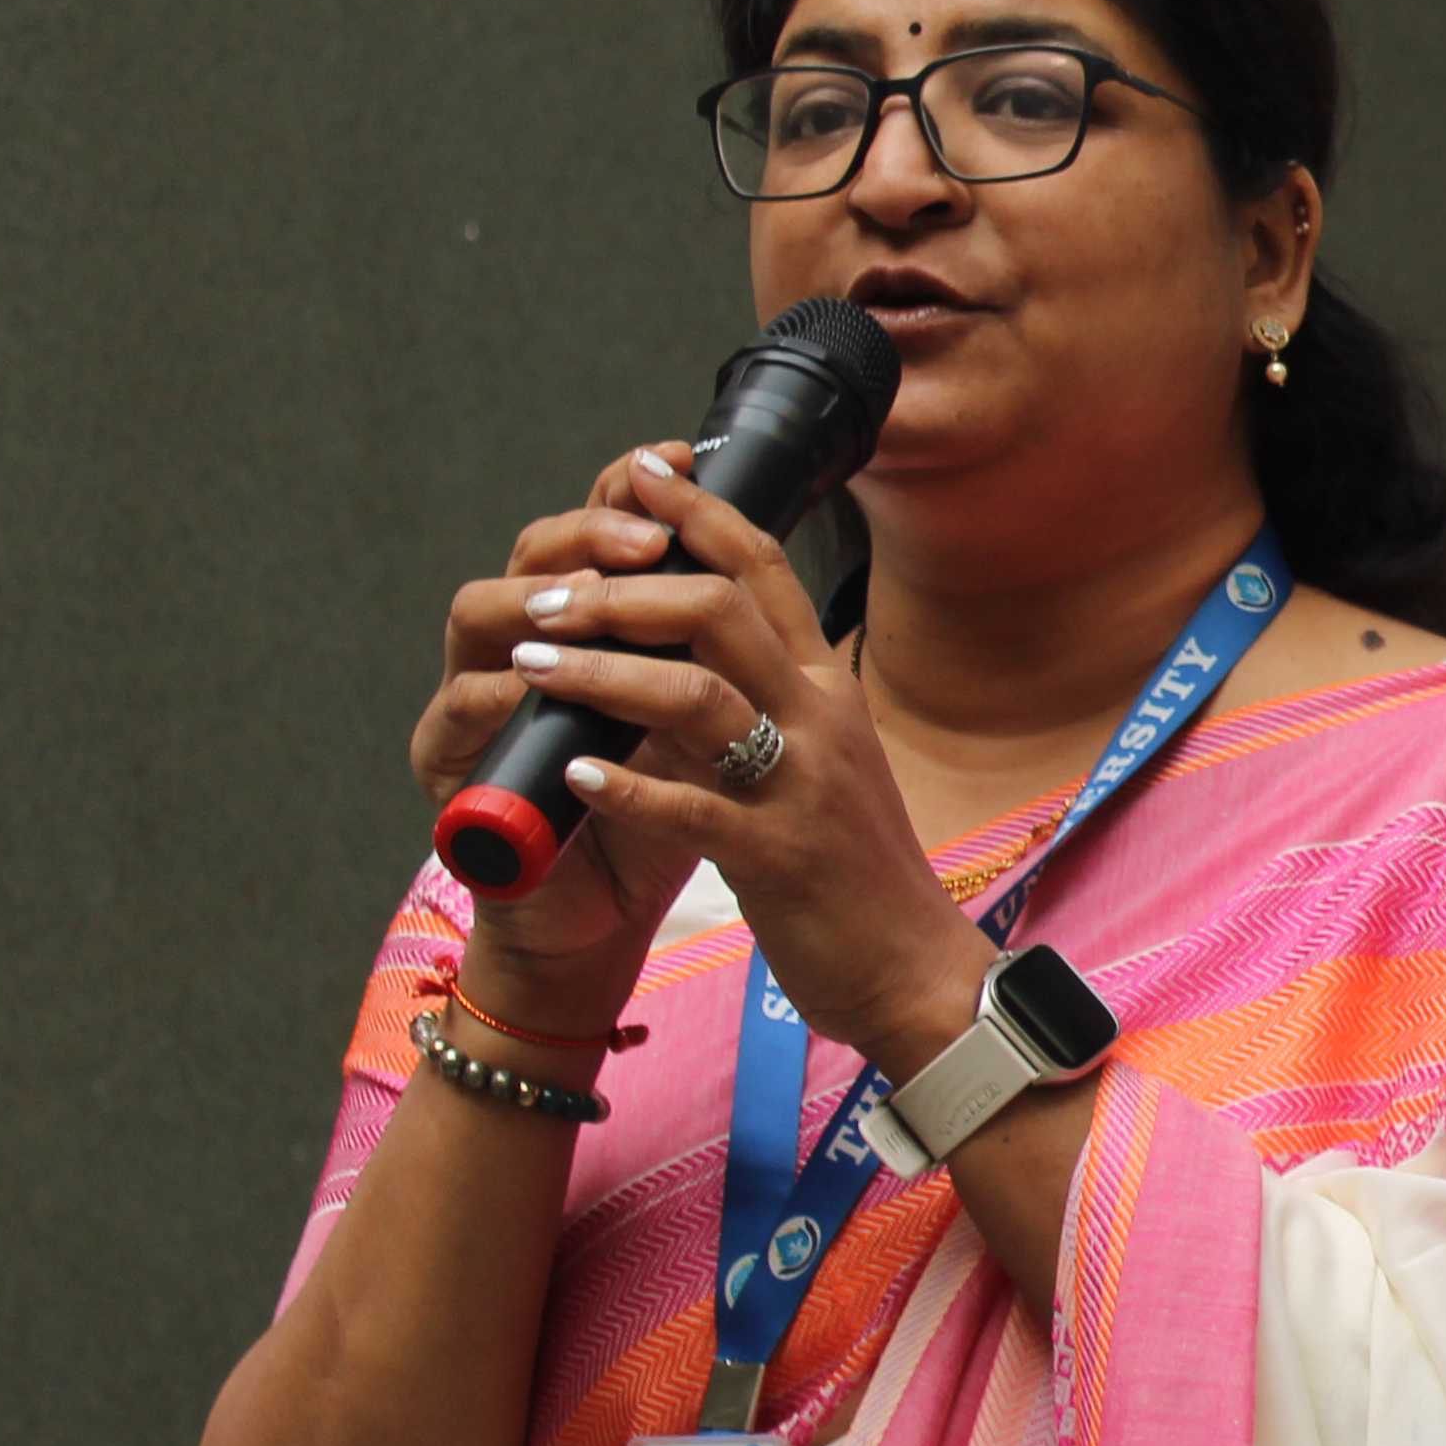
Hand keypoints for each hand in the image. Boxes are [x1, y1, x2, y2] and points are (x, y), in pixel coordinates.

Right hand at [407, 451, 726, 1018]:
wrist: (615, 921)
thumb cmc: (664, 816)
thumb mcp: (707, 722)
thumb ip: (714, 650)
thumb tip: (760, 554)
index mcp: (588, 631)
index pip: (595, 532)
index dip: (629, 493)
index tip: (680, 463)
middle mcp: (522, 651)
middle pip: (531, 553)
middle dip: (586, 538)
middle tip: (645, 543)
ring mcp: (476, 706)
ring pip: (477, 615)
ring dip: (534, 603)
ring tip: (590, 604)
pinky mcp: (451, 771)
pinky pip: (459, 717)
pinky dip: (501, 703)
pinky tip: (539, 693)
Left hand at [457, 454, 993, 1075]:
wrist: (915, 973)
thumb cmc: (856, 869)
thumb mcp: (822, 762)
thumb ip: (766, 702)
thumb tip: (684, 652)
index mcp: (826, 686)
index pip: (763, 567)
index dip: (697, 511)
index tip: (635, 472)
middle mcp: (820, 718)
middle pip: (718, 609)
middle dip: (617, 591)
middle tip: (545, 599)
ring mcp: (803, 787)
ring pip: (695, 695)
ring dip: (599, 671)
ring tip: (530, 664)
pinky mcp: (779, 859)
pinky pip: (693, 809)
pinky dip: (629, 786)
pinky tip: (579, 775)